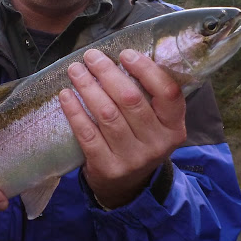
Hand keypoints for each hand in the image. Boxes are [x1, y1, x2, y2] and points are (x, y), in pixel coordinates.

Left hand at [59, 48, 186, 208]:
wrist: (126, 187)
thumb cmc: (138, 141)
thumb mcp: (155, 124)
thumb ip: (148, 96)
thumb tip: (121, 56)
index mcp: (174, 127)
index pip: (167, 92)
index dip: (146, 70)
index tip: (125, 53)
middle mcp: (157, 143)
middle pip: (130, 100)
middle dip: (107, 73)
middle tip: (91, 57)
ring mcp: (132, 158)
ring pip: (107, 114)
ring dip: (88, 87)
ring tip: (75, 70)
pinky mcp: (108, 167)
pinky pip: (87, 134)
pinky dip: (75, 111)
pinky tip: (66, 95)